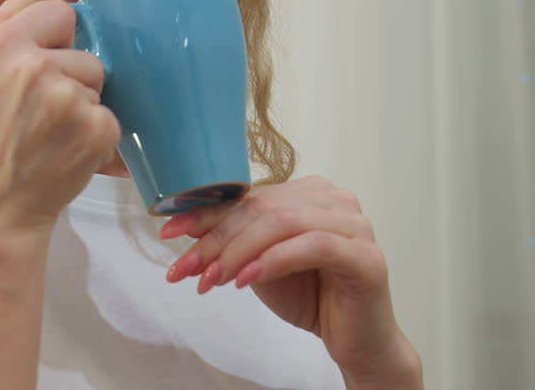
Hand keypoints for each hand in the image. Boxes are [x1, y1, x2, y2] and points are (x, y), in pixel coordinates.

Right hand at [0, 0, 120, 231]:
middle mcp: (35, 67)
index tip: (36, 73)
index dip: (53, 43)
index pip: (61, 12)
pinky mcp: (95, 130)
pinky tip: (65, 154)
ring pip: (98, 85)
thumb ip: (3, 20)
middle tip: (38, 114)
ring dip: (83, 108)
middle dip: (70, 78)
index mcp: (1, 46)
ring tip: (49, 136)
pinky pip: (110, 118)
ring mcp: (68, 99)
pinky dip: (95, 138)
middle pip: (84, 52)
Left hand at [159, 176, 421, 387]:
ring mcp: (354, 224)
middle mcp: (334, 199)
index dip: (205, 214)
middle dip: (216, 239)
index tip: (169, 232)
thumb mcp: (259, 265)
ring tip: (210, 279)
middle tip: (185, 267)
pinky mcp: (365, 255)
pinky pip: (312, 245)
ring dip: (238, 252)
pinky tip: (246, 280)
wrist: (356, 341)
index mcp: (309, 193)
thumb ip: (233, 242)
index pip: (249, 197)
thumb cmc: (311, 298)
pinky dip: (273, 261)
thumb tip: (185, 230)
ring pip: (282, 222)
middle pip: (262, 208)